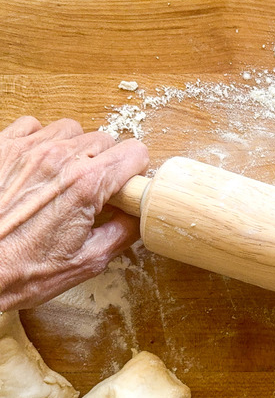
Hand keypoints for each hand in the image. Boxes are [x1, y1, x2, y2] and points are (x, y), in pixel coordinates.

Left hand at [0, 116, 147, 310]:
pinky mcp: (2, 148)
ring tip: (62, 176)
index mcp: (86, 185)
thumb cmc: (20, 271)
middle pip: (105, 140)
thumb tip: (138, 217)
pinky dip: (40, 140)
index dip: (134, 171)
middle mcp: (58, 159)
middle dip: (105, 163)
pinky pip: (32, 126)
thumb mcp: (86, 262)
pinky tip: (37, 165)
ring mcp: (27, 149)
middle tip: (91, 190)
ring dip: (73, 149)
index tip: (125, 185)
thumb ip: (122, 234)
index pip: (134, 153)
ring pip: (71, 130)